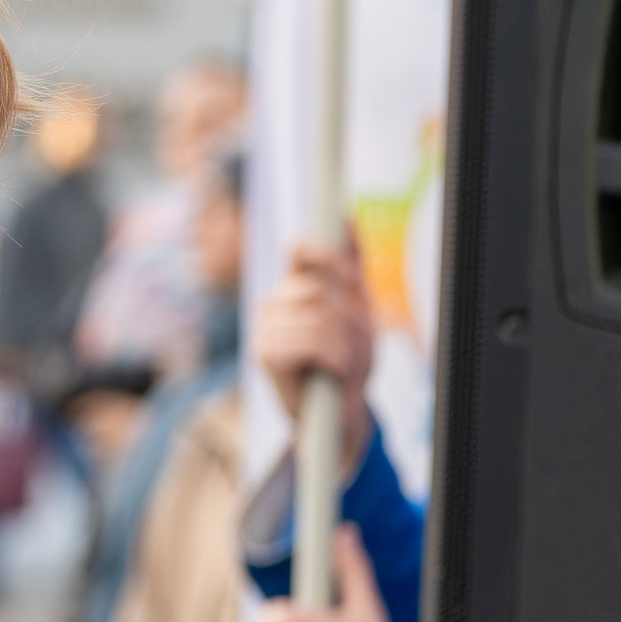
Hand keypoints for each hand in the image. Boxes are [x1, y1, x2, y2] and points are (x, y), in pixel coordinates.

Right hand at [255, 241, 373, 457]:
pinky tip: (331, 372)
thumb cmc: (347, 358)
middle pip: (319, 290)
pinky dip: (334, 359)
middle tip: (351, 344)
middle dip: (348, 319)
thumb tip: (345, 213)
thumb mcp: (356, 305)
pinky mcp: (264, 354)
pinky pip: (310, 342)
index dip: (326, 255)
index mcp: (291, 287)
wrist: (340, 409)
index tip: (351, 278)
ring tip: (342, 362)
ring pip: (318, 318)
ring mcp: (264, 328)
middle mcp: (272, 302)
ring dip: (345, 345)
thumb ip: (350, 261)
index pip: (299, 249)